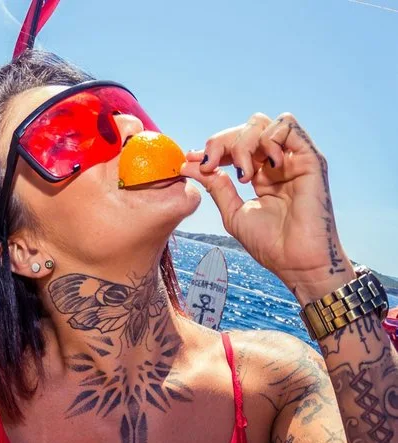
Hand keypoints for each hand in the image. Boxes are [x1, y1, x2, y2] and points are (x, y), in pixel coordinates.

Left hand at [181, 113, 354, 303]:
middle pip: (244, 129)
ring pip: (262, 123)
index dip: (213, 147)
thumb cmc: (269, 244)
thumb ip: (215, 185)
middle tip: (213, 166)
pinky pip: (288, 124)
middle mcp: (274, 163)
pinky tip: (265, 165)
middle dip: (222, 142)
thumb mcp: (233, 212)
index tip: (193, 162)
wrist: (296, 262)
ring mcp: (292, 159)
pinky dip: (269, 137)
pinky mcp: (310, 159)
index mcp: (258, 174)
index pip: (233, 143)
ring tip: (244, 174)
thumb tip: (189, 163)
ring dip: (244, 142)